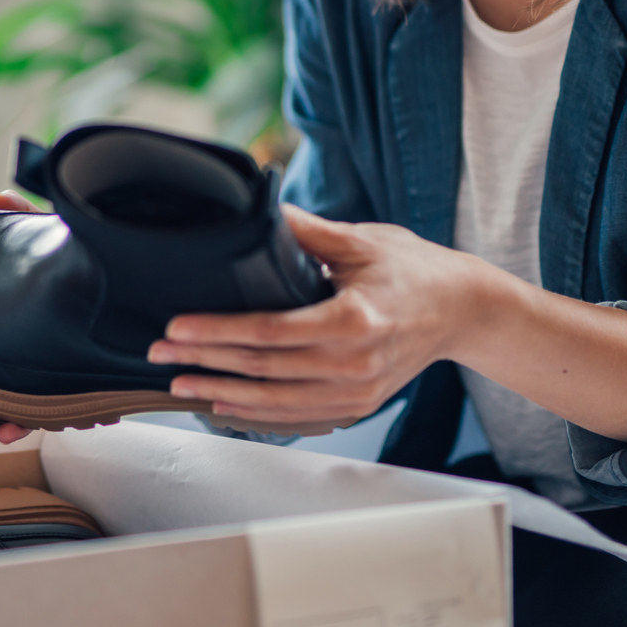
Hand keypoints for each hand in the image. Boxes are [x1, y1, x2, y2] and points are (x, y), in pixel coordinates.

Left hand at [150, 205, 626, 440]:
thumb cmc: (416, 271)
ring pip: (275, 403)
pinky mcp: (357, 404)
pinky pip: (297, 418)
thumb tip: (261, 208)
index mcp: (353, 321)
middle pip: (263, 371)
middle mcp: (353, 364)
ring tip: (181, 385)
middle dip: (205, 364)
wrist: (465, 311)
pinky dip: (257, 415)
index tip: (177, 328)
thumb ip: (308, 231)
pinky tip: (226, 405)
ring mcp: (356, 391)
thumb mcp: (362, 240)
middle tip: (161, 356)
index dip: (217, 333)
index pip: (268, 333)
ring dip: (222, 395)